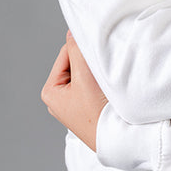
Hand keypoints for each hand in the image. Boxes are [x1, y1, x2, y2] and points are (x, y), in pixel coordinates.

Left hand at [41, 31, 107, 150]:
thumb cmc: (99, 113)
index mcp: (50, 91)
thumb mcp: (84, 76)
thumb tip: (73, 31)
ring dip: (96, 72)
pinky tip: (108, 89)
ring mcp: (72, 105)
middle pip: (75, 63)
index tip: (97, 53)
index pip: (65, 54)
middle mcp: (58, 99)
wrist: (120, 139)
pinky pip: (92, 85)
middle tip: (103, 70)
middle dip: (89, 62)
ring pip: (85, 73)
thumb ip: (77, 50)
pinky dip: (100, 82)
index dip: (82, 50)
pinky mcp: (86, 109)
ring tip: (106, 81)